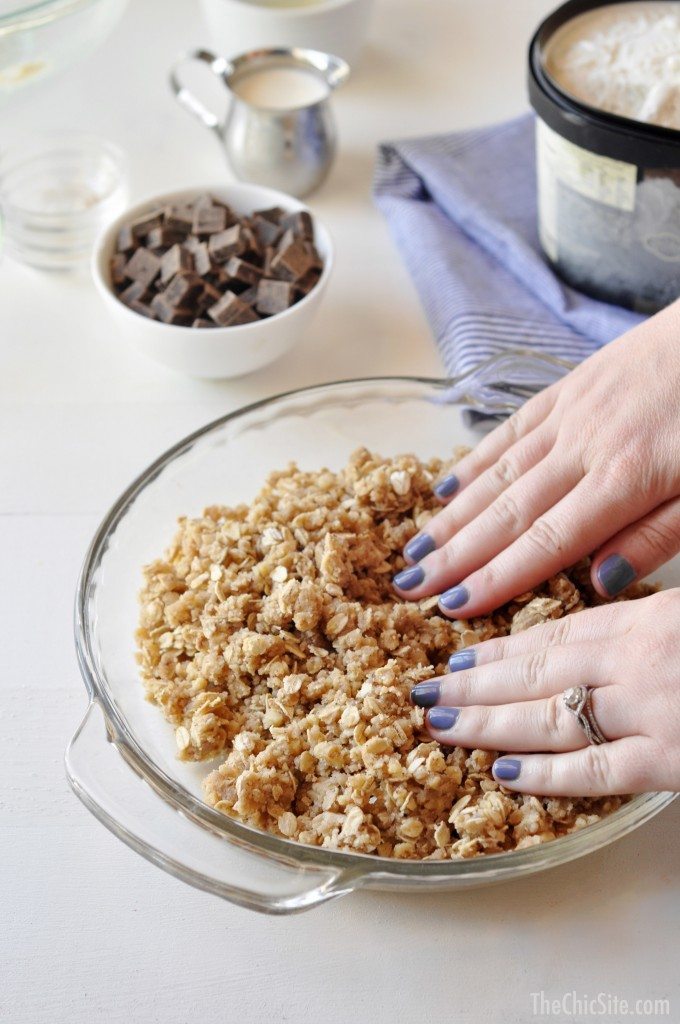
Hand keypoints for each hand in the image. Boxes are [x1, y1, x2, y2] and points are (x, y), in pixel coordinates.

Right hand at [393, 300, 679, 616]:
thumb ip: (660, 533)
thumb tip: (600, 581)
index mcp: (625, 478)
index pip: (546, 542)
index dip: (495, 578)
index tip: (452, 607)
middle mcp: (584, 447)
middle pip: (508, 512)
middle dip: (455, 555)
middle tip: (409, 587)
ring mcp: (571, 413)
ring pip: (499, 473)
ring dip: (453, 515)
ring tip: (415, 547)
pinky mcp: (569, 387)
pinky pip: (511, 430)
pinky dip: (474, 461)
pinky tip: (446, 486)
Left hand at [409, 590, 679, 794]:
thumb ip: (649, 627)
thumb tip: (604, 649)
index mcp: (648, 618)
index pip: (557, 634)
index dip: (502, 649)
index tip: (461, 657)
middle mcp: (636, 658)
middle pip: (536, 672)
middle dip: (474, 685)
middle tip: (427, 694)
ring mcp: (649, 709)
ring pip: (548, 717)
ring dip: (488, 723)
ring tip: (442, 726)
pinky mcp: (670, 758)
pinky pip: (594, 769)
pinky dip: (544, 773)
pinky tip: (501, 772)